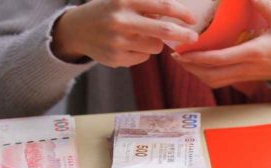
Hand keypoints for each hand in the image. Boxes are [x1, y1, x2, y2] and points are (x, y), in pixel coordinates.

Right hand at [52, 0, 198, 67]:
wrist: (76, 29)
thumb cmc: (108, 11)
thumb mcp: (123, 0)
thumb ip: (147, 5)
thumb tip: (178, 13)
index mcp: (124, 0)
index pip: (162, 5)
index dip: (182, 13)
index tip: (193, 19)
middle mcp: (121, 20)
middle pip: (163, 30)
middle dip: (183, 34)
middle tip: (193, 37)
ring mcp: (118, 41)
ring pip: (155, 46)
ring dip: (156, 42)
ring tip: (142, 36)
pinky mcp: (116, 58)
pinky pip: (143, 58)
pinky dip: (142, 52)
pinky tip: (127, 46)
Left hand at [173, 0, 270, 88]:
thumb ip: (265, 5)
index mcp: (253, 53)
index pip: (220, 58)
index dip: (199, 56)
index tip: (184, 50)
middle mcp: (246, 68)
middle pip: (212, 74)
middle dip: (191, 67)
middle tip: (175, 55)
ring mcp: (244, 76)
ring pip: (214, 81)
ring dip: (196, 73)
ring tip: (182, 60)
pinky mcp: (244, 79)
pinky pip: (220, 82)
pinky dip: (205, 76)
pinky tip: (197, 65)